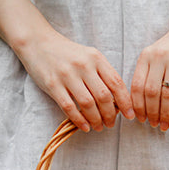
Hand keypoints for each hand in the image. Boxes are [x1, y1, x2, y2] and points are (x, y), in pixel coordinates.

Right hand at [16, 26, 133, 131]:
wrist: (38, 42)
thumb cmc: (67, 53)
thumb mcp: (89, 56)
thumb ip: (102, 74)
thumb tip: (117, 100)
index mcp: (96, 58)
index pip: (116, 83)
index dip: (125, 102)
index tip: (130, 115)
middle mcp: (83, 66)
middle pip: (103, 96)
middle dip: (110, 115)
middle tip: (111, 124)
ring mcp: (67, 75)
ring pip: (88, 103)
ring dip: (96, 119)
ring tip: (99, 127)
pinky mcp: (53, 85)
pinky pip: (69, 107)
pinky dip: (79, 120)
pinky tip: (85, 127)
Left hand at [130, 15, 168, 130]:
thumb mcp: (157, 53)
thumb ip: (149, 72)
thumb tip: (143, 101)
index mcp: (146, 56)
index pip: (136, 86)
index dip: (137, 106)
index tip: (139, 118)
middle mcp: (159, 58)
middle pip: (150, 93)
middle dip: (150, 113)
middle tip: (153, 125)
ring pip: (166, 95)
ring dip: (164, 114)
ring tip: (164, 125)